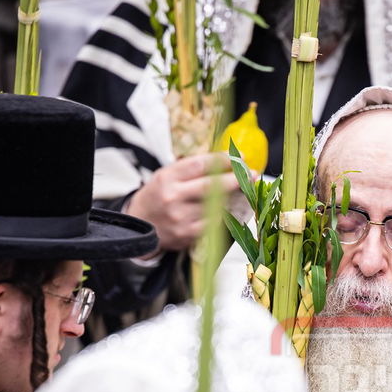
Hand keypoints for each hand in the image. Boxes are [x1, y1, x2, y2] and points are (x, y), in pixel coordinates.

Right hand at [125, 153, 239, 251]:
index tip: (240, 157)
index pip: (201, 164)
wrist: (140, 224)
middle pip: (211, 186)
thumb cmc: (159, 195)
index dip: (224, 160)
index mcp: (168, 177)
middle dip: (235, 179)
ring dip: (234, 198)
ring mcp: (180, 217)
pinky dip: (225, 215)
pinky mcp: (186, 234)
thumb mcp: (168, 175)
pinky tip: (232, 209)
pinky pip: (213, 224)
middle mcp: (173, 197)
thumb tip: (227, 160)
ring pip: (216, 206)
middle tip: (252, 174)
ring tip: (245, 191)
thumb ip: (193, 168)